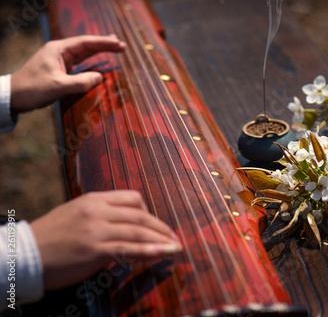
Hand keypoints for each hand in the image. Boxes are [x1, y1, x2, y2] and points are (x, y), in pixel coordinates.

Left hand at [10, 35, 125, 113]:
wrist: (14, 96)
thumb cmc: (33, 89)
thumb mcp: (59, 86)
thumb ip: (81, 82)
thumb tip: (100, 77)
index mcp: (58, 50)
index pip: (86, 43)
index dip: (104, 43)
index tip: (119, 44)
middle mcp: (59, 52)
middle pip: (86, 45)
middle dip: (104, 44)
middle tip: (121, 44)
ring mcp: (59, 60)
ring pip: (83, 53)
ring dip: (98, 51)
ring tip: (114, 48)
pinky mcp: (59, 70)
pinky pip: (79, 63)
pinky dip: (91, 61)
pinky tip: (99, 61)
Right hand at [30, 190, 181, 290]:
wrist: (26, 254)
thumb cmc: (51, 236)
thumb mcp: (76, 213)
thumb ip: (101, 215)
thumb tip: (124, 224)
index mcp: (95, 199)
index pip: (133, 198)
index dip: (149, 211)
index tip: (156, 224)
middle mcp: (98, 210)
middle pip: (140, 215)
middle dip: (161, 227)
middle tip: (174, 237)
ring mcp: (97, 230)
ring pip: (138, 231)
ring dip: (161, 240)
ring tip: (175, 247)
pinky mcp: (95, 250)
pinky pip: (129, 249)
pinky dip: (149, 251)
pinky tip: (162, 253)